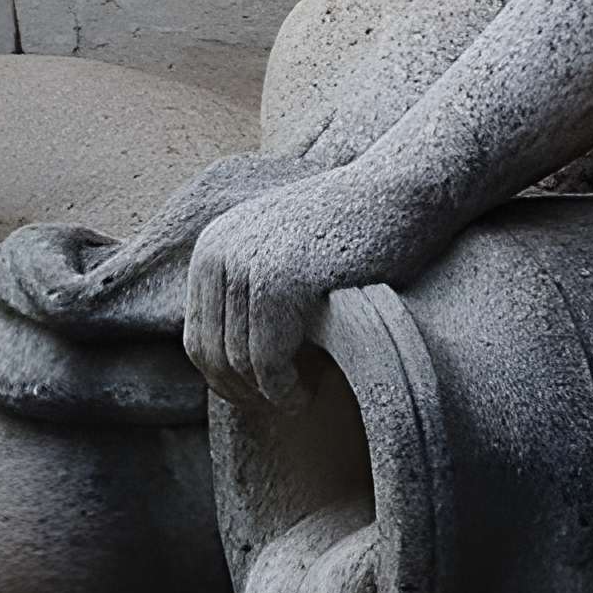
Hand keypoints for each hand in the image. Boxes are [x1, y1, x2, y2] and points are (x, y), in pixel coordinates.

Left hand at [183, 162, 433, 409]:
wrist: (394, 190)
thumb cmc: (350, 230)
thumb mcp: (279, 253)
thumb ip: (247, 294)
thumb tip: (227, 374)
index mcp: (213, 245)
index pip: (197, 338)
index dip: (229, 381)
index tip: (265, 397)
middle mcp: (219, 250)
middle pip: (211, 355)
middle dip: (246, 393)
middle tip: (286, 402)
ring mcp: (246, 263)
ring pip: (239, 362)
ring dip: (271, 394)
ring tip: (304, 394)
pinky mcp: (279, 279)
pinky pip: (267, 360)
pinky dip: (286, 389)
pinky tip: (310, 390)